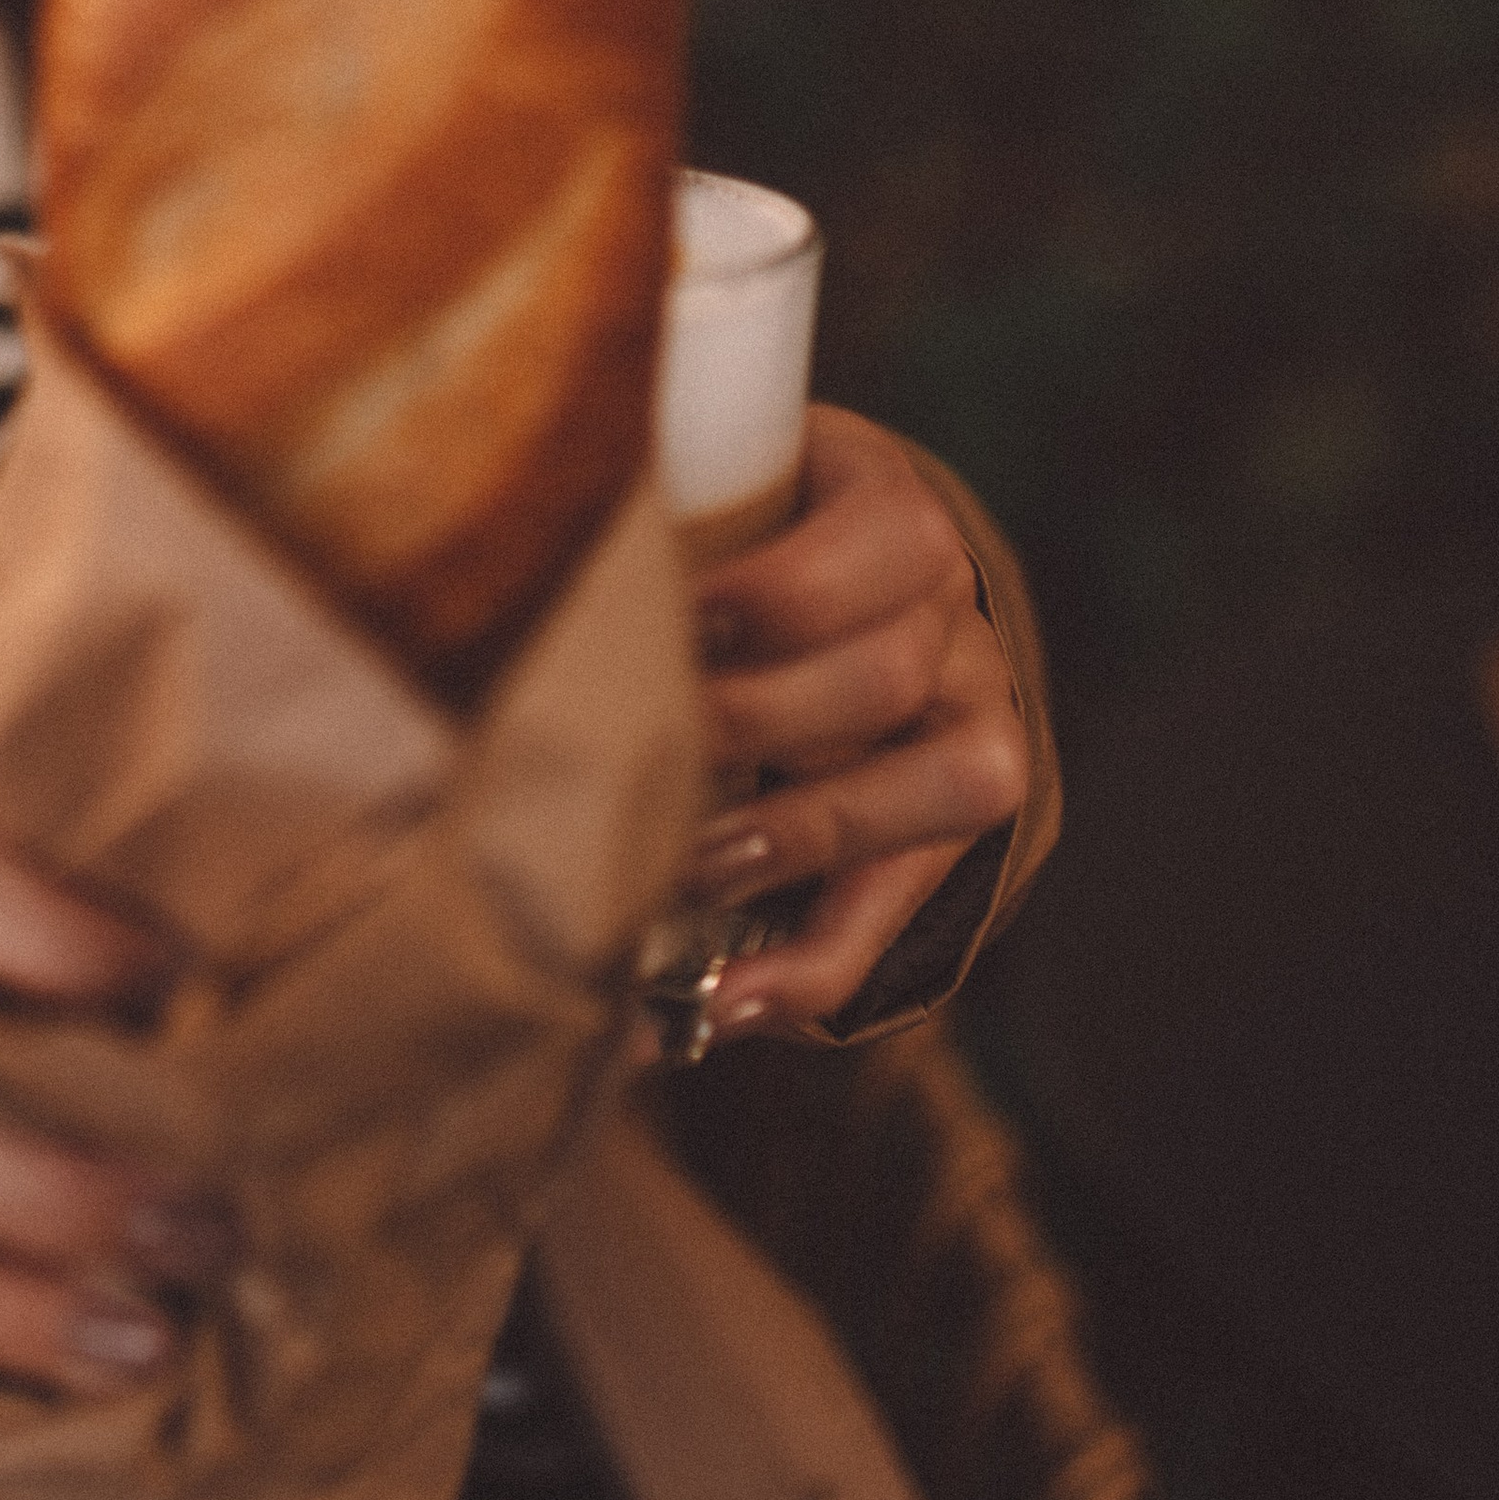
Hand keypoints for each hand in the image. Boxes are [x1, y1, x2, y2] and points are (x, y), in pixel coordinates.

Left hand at [682, 407, 1027, 1042]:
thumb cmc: (723, 540)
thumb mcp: (705, 498)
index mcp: (888, 507)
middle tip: (652, 742)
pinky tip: (722, 1001)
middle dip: (757, 720)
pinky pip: (907, 908)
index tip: (674, 618)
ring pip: (954, 784)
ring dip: (801, 835)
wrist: (830, 603)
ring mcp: (975, 723)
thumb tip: (522, 573)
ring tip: (688, 863)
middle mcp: (954, 618)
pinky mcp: (947, 835)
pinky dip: (813, 967)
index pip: (889, 538)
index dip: (780, 591)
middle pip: (890, 673)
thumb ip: (658, 526)